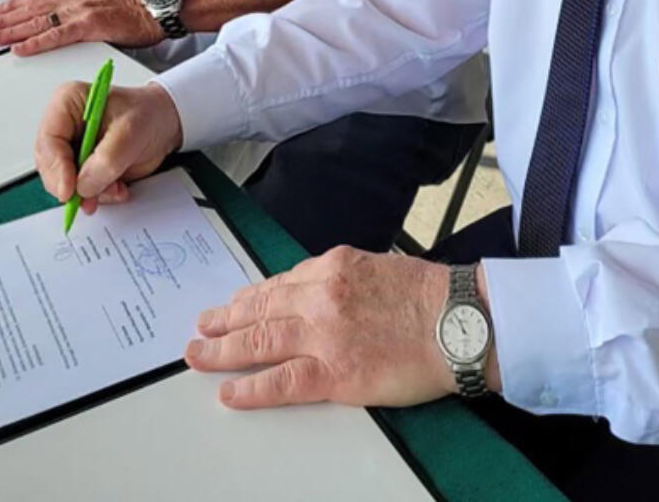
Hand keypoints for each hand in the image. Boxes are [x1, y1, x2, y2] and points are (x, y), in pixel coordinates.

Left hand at [0, 0, 163, 55]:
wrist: (160, 5)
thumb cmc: (140, 8)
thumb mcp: (105, 4)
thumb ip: (86, 11)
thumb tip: (72, 24)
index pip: (39, 0)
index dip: (15, 7)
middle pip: (31, 9)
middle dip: (5, 19)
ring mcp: (80, 11)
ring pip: (37, 21)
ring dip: (11, 30)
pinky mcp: (89, 25)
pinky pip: (55, 35)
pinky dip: (34, 42)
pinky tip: (19, 48)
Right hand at [34, 80, 181, 210]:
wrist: (164, 124)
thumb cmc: (147, 114)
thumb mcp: (130, 133)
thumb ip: (105, 161)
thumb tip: (82, 187)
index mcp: (68, 103)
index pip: (48, 140)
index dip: (56, 168)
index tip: (69, 189)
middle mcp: (64, 125)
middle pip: (50, 165)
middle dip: (73, 185)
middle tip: (91, 197)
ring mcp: (71, 147)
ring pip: (63, 181)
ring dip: (89, 192)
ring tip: (114, 187)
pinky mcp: (81, 165)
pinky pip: (79, 189)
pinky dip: (97, 194)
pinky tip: (116, 188)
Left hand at [186, 248, 468, 409]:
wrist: (460, 321)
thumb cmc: (427, 295)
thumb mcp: (376, 267)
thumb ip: (339, 279)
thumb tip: (309, 293)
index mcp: (332, 266)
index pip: (278, 284)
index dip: (248, 298)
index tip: (231, 305)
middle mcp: (321, 295)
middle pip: (259, 309)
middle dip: (224, 320)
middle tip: (198, 328)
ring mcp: (325, 335)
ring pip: (260, 342)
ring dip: (223, 350)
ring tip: (199, 355)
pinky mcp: (336, 373)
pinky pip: (282, 381)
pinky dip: (251, 388)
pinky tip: (229, 392)